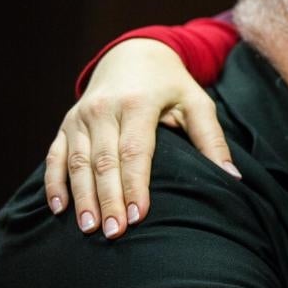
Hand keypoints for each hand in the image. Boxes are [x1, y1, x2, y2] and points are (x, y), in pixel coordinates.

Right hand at [44, 38, 236, 238]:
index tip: (139, 216)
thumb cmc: (171, 84)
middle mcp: (104, 109)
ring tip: (89, 229)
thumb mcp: (197, 102)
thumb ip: (212, 139)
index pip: (135, 151)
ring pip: (77, 162)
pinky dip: (56, 182)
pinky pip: (55, 155)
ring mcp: (81, 116)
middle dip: (108, 199)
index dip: (135, 185)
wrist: (133, 54)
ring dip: (82, 197)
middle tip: (113, 233)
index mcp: (138, 103)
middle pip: (104, 161)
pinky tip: (60, 209)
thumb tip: (232, 177)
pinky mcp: (67, 123)